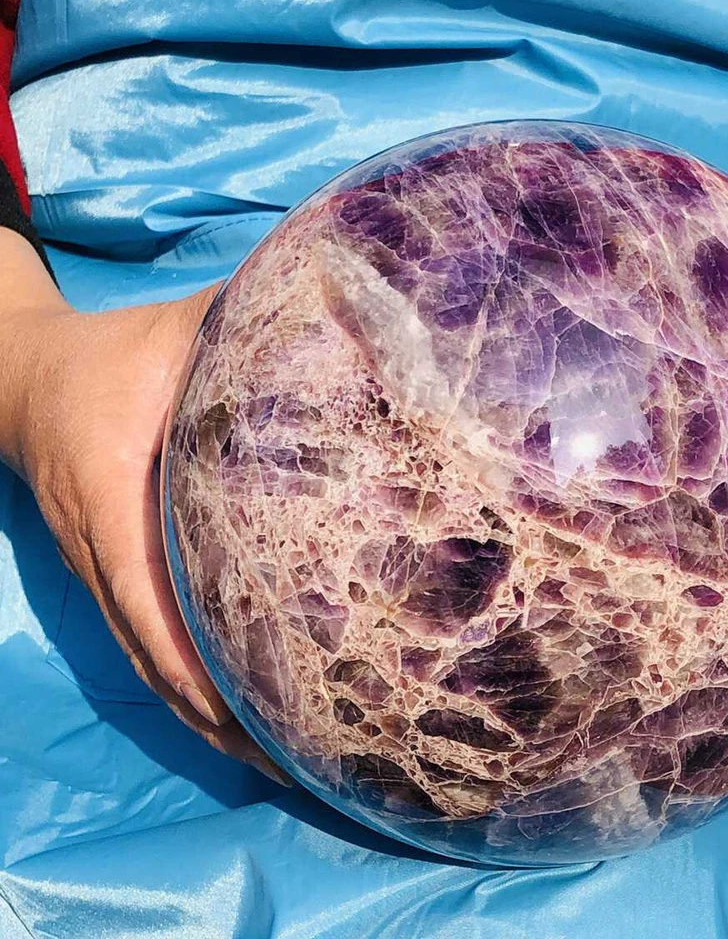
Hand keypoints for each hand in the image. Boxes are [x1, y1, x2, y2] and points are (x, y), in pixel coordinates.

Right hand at [0, 241, 288, 783]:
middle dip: (228, 718)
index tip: (260, 713)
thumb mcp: (180, 326)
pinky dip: (201, 692)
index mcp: (114, 497)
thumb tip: (349, 310)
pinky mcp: (121, 579)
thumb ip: (250, 324)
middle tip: (311, 760)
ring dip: (217, 722)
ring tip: (292, 764)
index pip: (150, 596)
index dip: (199, 662)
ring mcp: (111, 577)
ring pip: (160, 668)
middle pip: (162, 659)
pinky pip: (160, 647)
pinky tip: (250, 718)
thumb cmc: (110, 356)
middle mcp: (108, 555)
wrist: (28, 378)